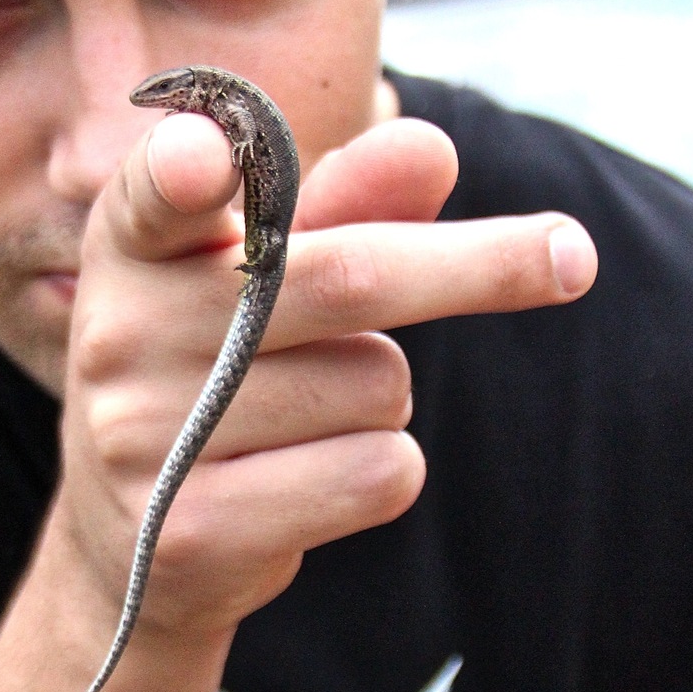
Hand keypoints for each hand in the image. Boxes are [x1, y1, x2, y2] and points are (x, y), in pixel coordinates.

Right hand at [56, 109, 596, 648]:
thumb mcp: (261, 279)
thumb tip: (431, 149)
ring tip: (307, 419)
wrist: (129, 542)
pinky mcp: (193, 531)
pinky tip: (310, 480)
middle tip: (574, 254)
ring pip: (376, 384)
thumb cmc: (213, 370)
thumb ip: (346, 208)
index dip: (184, 173)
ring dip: (385, 396)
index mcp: (131, 245)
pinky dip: (383, 469)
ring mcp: (145, 439)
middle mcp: (118, 335)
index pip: (154, 195)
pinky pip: (375, 472)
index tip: (210, 158)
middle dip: (474, 266)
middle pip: (344, 280)